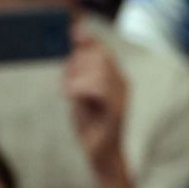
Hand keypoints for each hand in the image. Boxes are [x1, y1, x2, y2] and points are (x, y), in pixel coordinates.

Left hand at [63, 30, 128, 174]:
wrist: (100, 154)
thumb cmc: (90, 123)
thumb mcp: (78, 92)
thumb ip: (76, 70)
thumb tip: (70, 46)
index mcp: (114, 76)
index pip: (101, 48)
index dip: (86, 39)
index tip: (69, 33)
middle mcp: (121, 82)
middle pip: (100, 55)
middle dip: (78, 62)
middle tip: (66, 81)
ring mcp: (122, 95)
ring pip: (99, 69)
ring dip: (76, 77)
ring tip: (68, 92)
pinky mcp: (117, 109)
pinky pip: (99, 88)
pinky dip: (80, 88)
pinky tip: (71, 96)